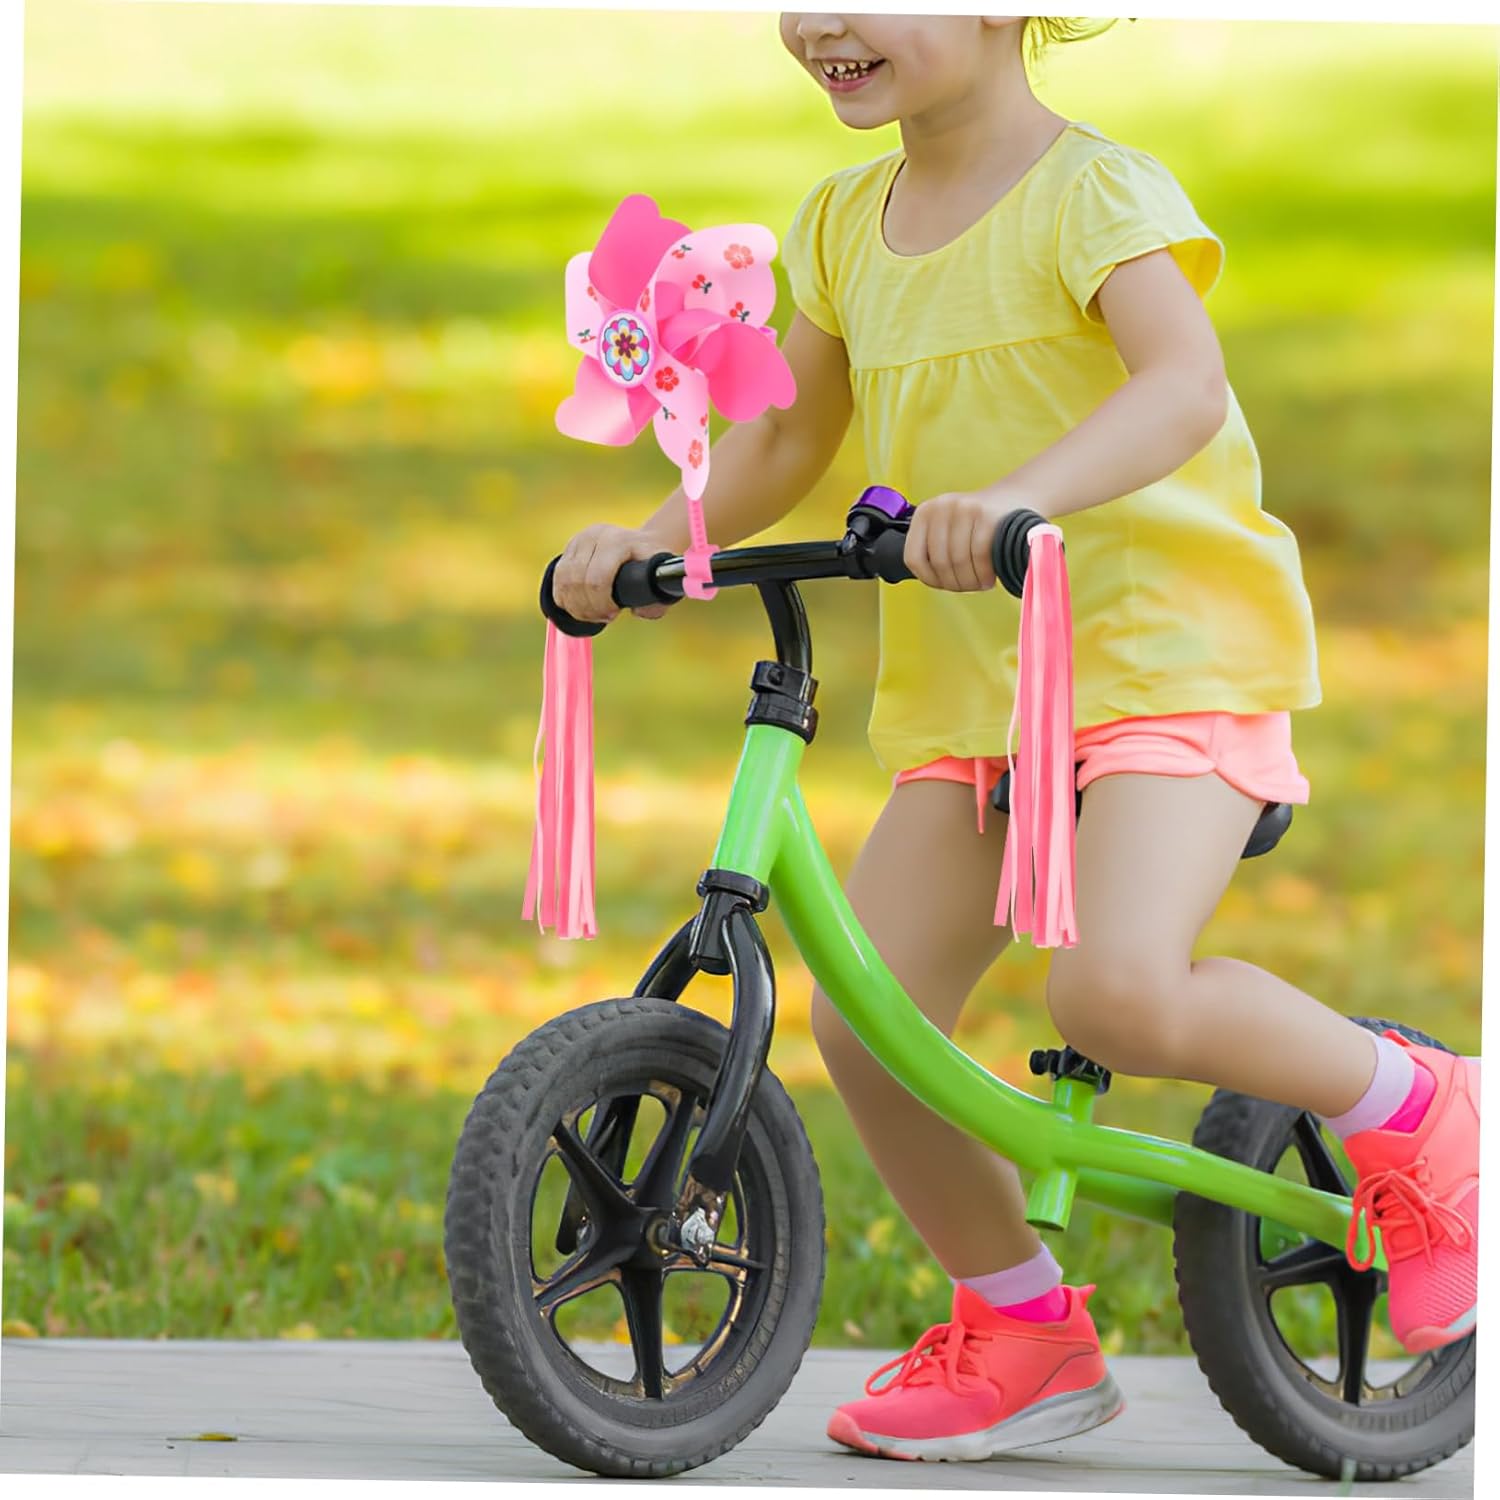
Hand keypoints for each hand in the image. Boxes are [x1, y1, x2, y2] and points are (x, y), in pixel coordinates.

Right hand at [553, 524, 672, 622]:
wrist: (643, 544)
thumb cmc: (653, 566)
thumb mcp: (661, 581)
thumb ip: (655, 602)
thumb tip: (637, 611)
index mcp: (619, 541)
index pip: (597, 579)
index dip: (601, 603)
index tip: (613, 614)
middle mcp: (596, 535)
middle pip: (577, 581)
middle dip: (588, 608)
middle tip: (602, 617)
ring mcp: (580, 539)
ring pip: (564, 580)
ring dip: (575, 605)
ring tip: (591, 615)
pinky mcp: (569, 547)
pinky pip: (557, 578)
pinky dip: (564, 598)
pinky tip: (578, 607)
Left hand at [904, 488, 1034, 592]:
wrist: (1016, 497)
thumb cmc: (980, 522)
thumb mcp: (949, 528)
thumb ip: (935, 550)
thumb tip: (931, 581)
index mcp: (925, 513)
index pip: (913, 558)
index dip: (929, 579)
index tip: (944, 584)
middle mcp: (941, 507)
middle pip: (939, 563)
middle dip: (955, 584)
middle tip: (969, 587)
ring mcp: (964, 509)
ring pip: (958, 561)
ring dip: (971, 582)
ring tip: (981, 583)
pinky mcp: (987, 515)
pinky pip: (979, 556)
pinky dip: (984, 574)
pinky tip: (990, 577)